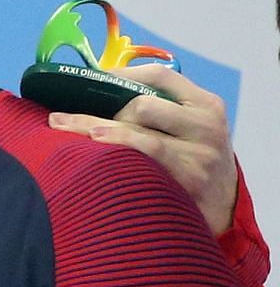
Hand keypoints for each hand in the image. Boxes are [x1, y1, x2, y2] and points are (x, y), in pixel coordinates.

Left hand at [48, 64, 235, 234]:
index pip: (161, 77)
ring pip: (139, 132)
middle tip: (61, 118)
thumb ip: (161, 110)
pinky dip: (115, 149)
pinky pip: (144, 158)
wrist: (226, 211)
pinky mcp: (188, 180)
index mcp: (206, 105)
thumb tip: (98, 92)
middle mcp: (207, 126)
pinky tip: (92, 145)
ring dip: (95, 128)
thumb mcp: (191, 129)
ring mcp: (200, 154)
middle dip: (100, 111)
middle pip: (143, 105)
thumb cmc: (194, 164)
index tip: (86, 81)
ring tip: (60, 125)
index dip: (119, 75)